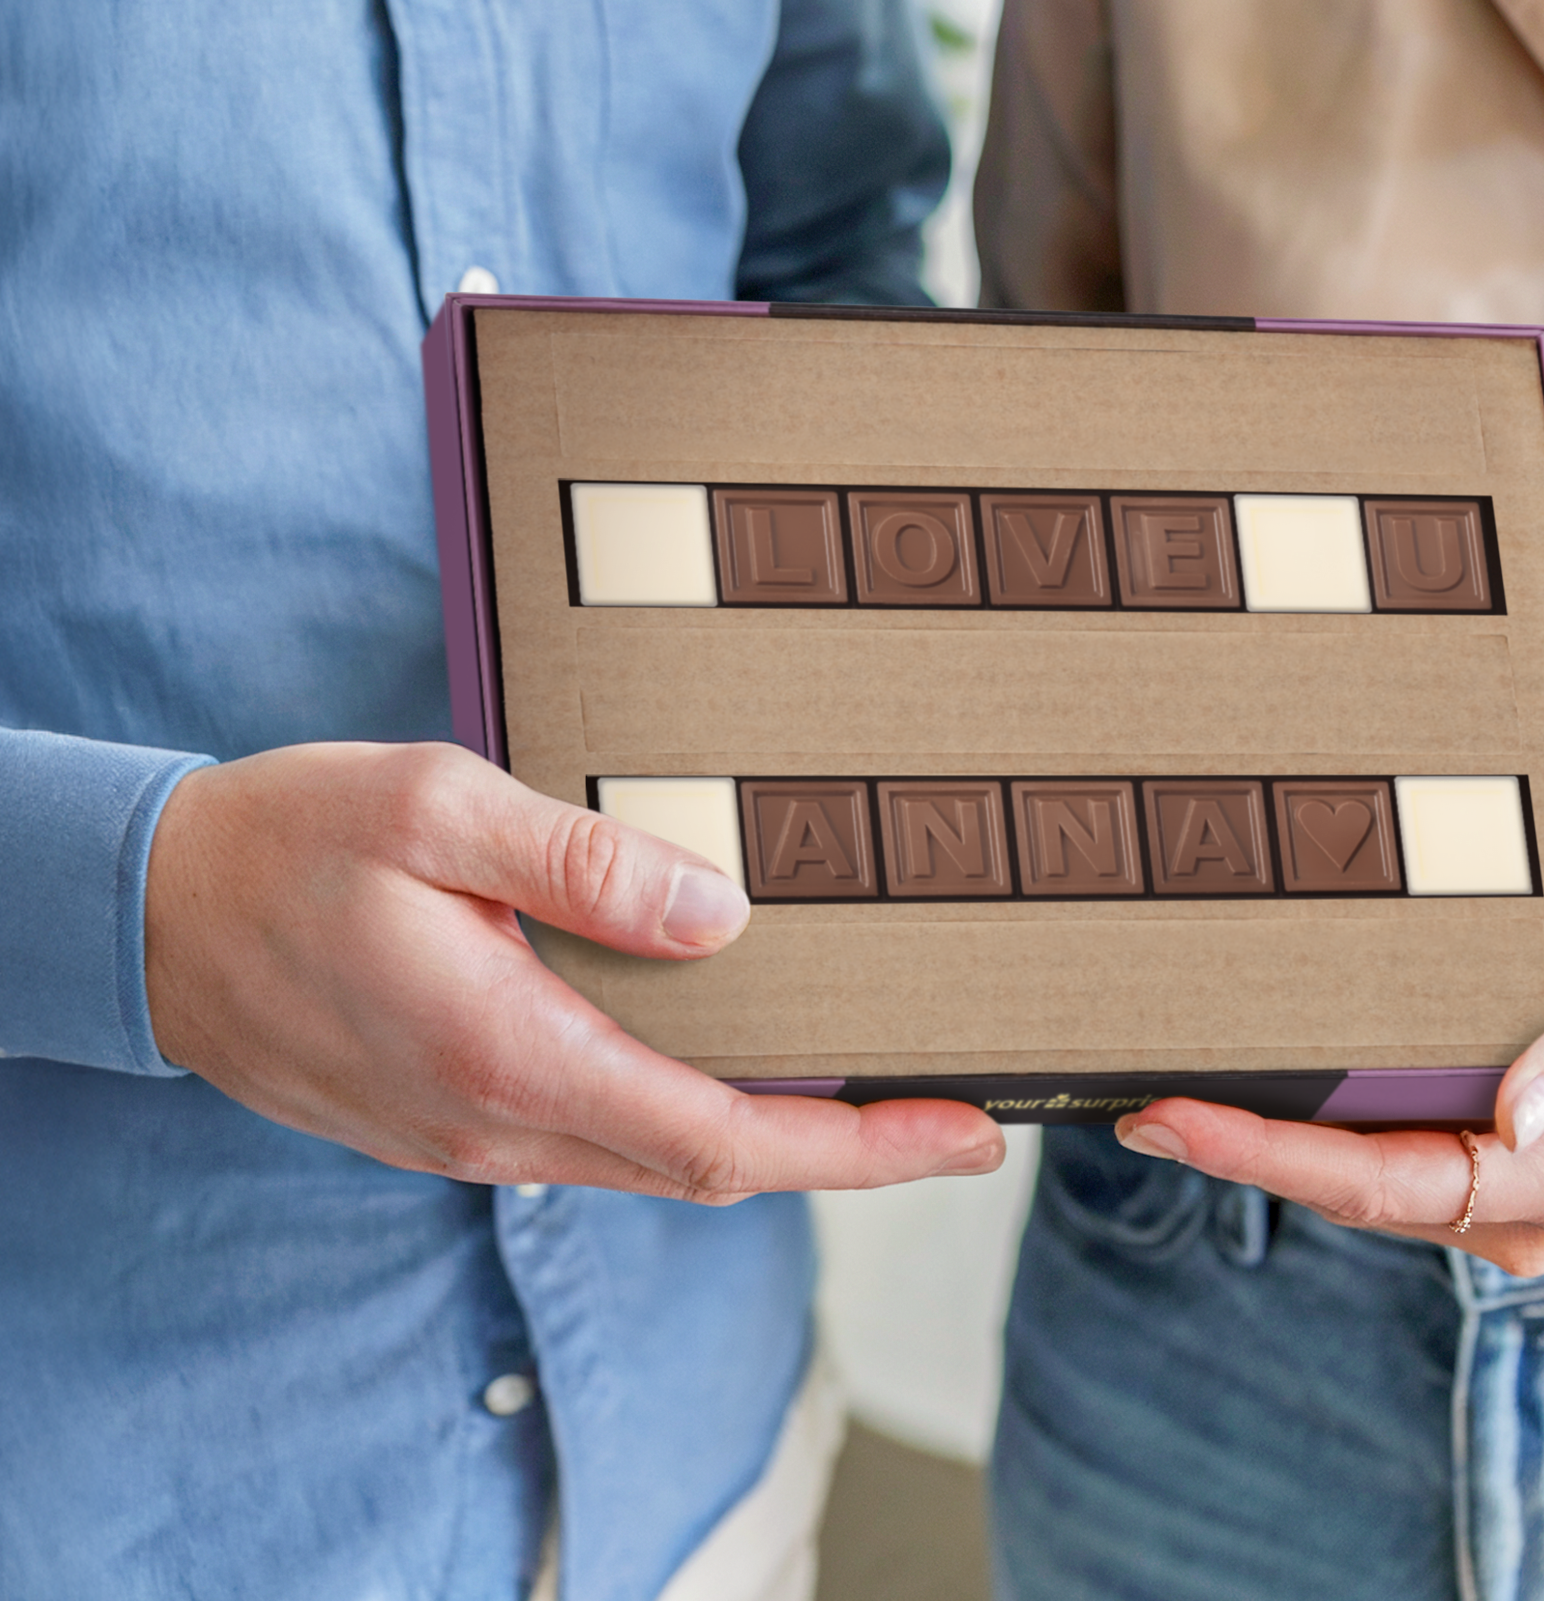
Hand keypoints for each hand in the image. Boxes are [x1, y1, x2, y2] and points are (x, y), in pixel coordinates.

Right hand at [144, 742, 1003, 1199]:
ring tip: (870, 1089)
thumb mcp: (436, 808)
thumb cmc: (288, 844)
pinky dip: (692, 1117)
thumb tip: (725, 918)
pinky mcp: (458, 1118)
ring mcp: (476, 1136)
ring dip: (775, 1137)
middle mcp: (501, 1123)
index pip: (723, 1139)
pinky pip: (603, 1137)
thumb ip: (586, 862)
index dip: (858, 1147)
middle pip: (713, 1169)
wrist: (148, 918)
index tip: (960, 1131)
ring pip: (659, 1161)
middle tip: (955, 1112)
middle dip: (848, 1152)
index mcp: (511, 1051)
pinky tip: (734, 1065)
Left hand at [1113, 905, 1543, 1275]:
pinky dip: (1317, 1123)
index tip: (1171, 1117)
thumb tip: (1507, 1117)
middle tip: (1127, 1100)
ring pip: (1360, 1177)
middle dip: (1236, 1149)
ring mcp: (1506, 1191)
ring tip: (1165, 1090)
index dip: (1265, 1153)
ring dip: (1264, 1140)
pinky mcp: (1500, 1155)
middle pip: (1347, 1188)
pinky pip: (1389, 1152)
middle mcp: (1520, 1208)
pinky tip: (1260, 1082)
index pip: (1378, 1181)